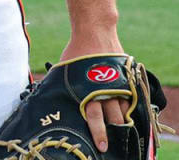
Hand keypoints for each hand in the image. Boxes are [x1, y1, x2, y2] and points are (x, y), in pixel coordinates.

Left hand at [61, 34, 128, 153]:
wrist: (95, 32)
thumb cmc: (76, 52)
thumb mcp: (65, 71)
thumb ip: (61, 87)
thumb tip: (46, 98)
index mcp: (88, 90)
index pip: (94, 118)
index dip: (98, 134)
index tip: (102, 147)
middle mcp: (105, 90)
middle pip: (113, 117)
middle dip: (115, 133)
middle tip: (115, 146)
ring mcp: (119, 83)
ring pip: (125, 109)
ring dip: (125, 122)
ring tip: (127, 134)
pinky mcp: (127, 77)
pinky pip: (132, 97)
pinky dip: (132, 107)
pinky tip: (132, 115)